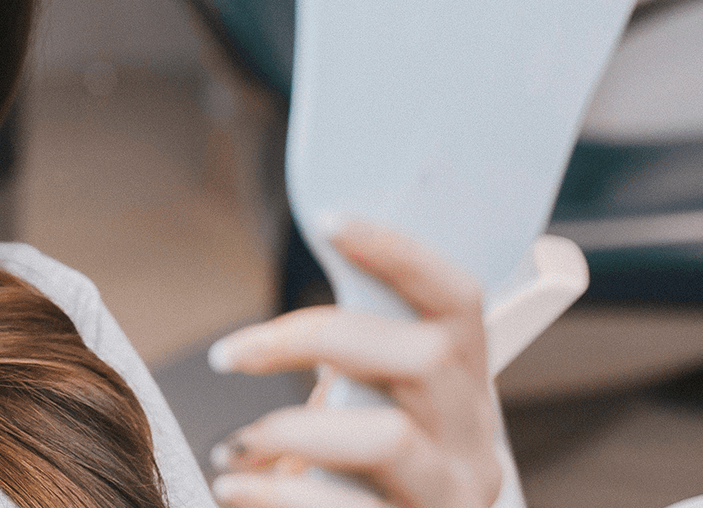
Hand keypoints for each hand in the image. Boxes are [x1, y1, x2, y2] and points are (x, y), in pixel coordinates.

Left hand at [206, 221, 503, 507]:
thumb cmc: (356, 478)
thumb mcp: (364, 406)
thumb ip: (352, 352)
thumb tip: (310, 254)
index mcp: (464, 389)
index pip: (459, 300)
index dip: (401, 254)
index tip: (327, 221)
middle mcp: (475, 440)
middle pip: (423, 358)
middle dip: (312, 339)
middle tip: (228, 354)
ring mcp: (454, 495)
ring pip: (388, 438)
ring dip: (289, 431)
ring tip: (233, 448)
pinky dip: (278, 493)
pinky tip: (236, 489)